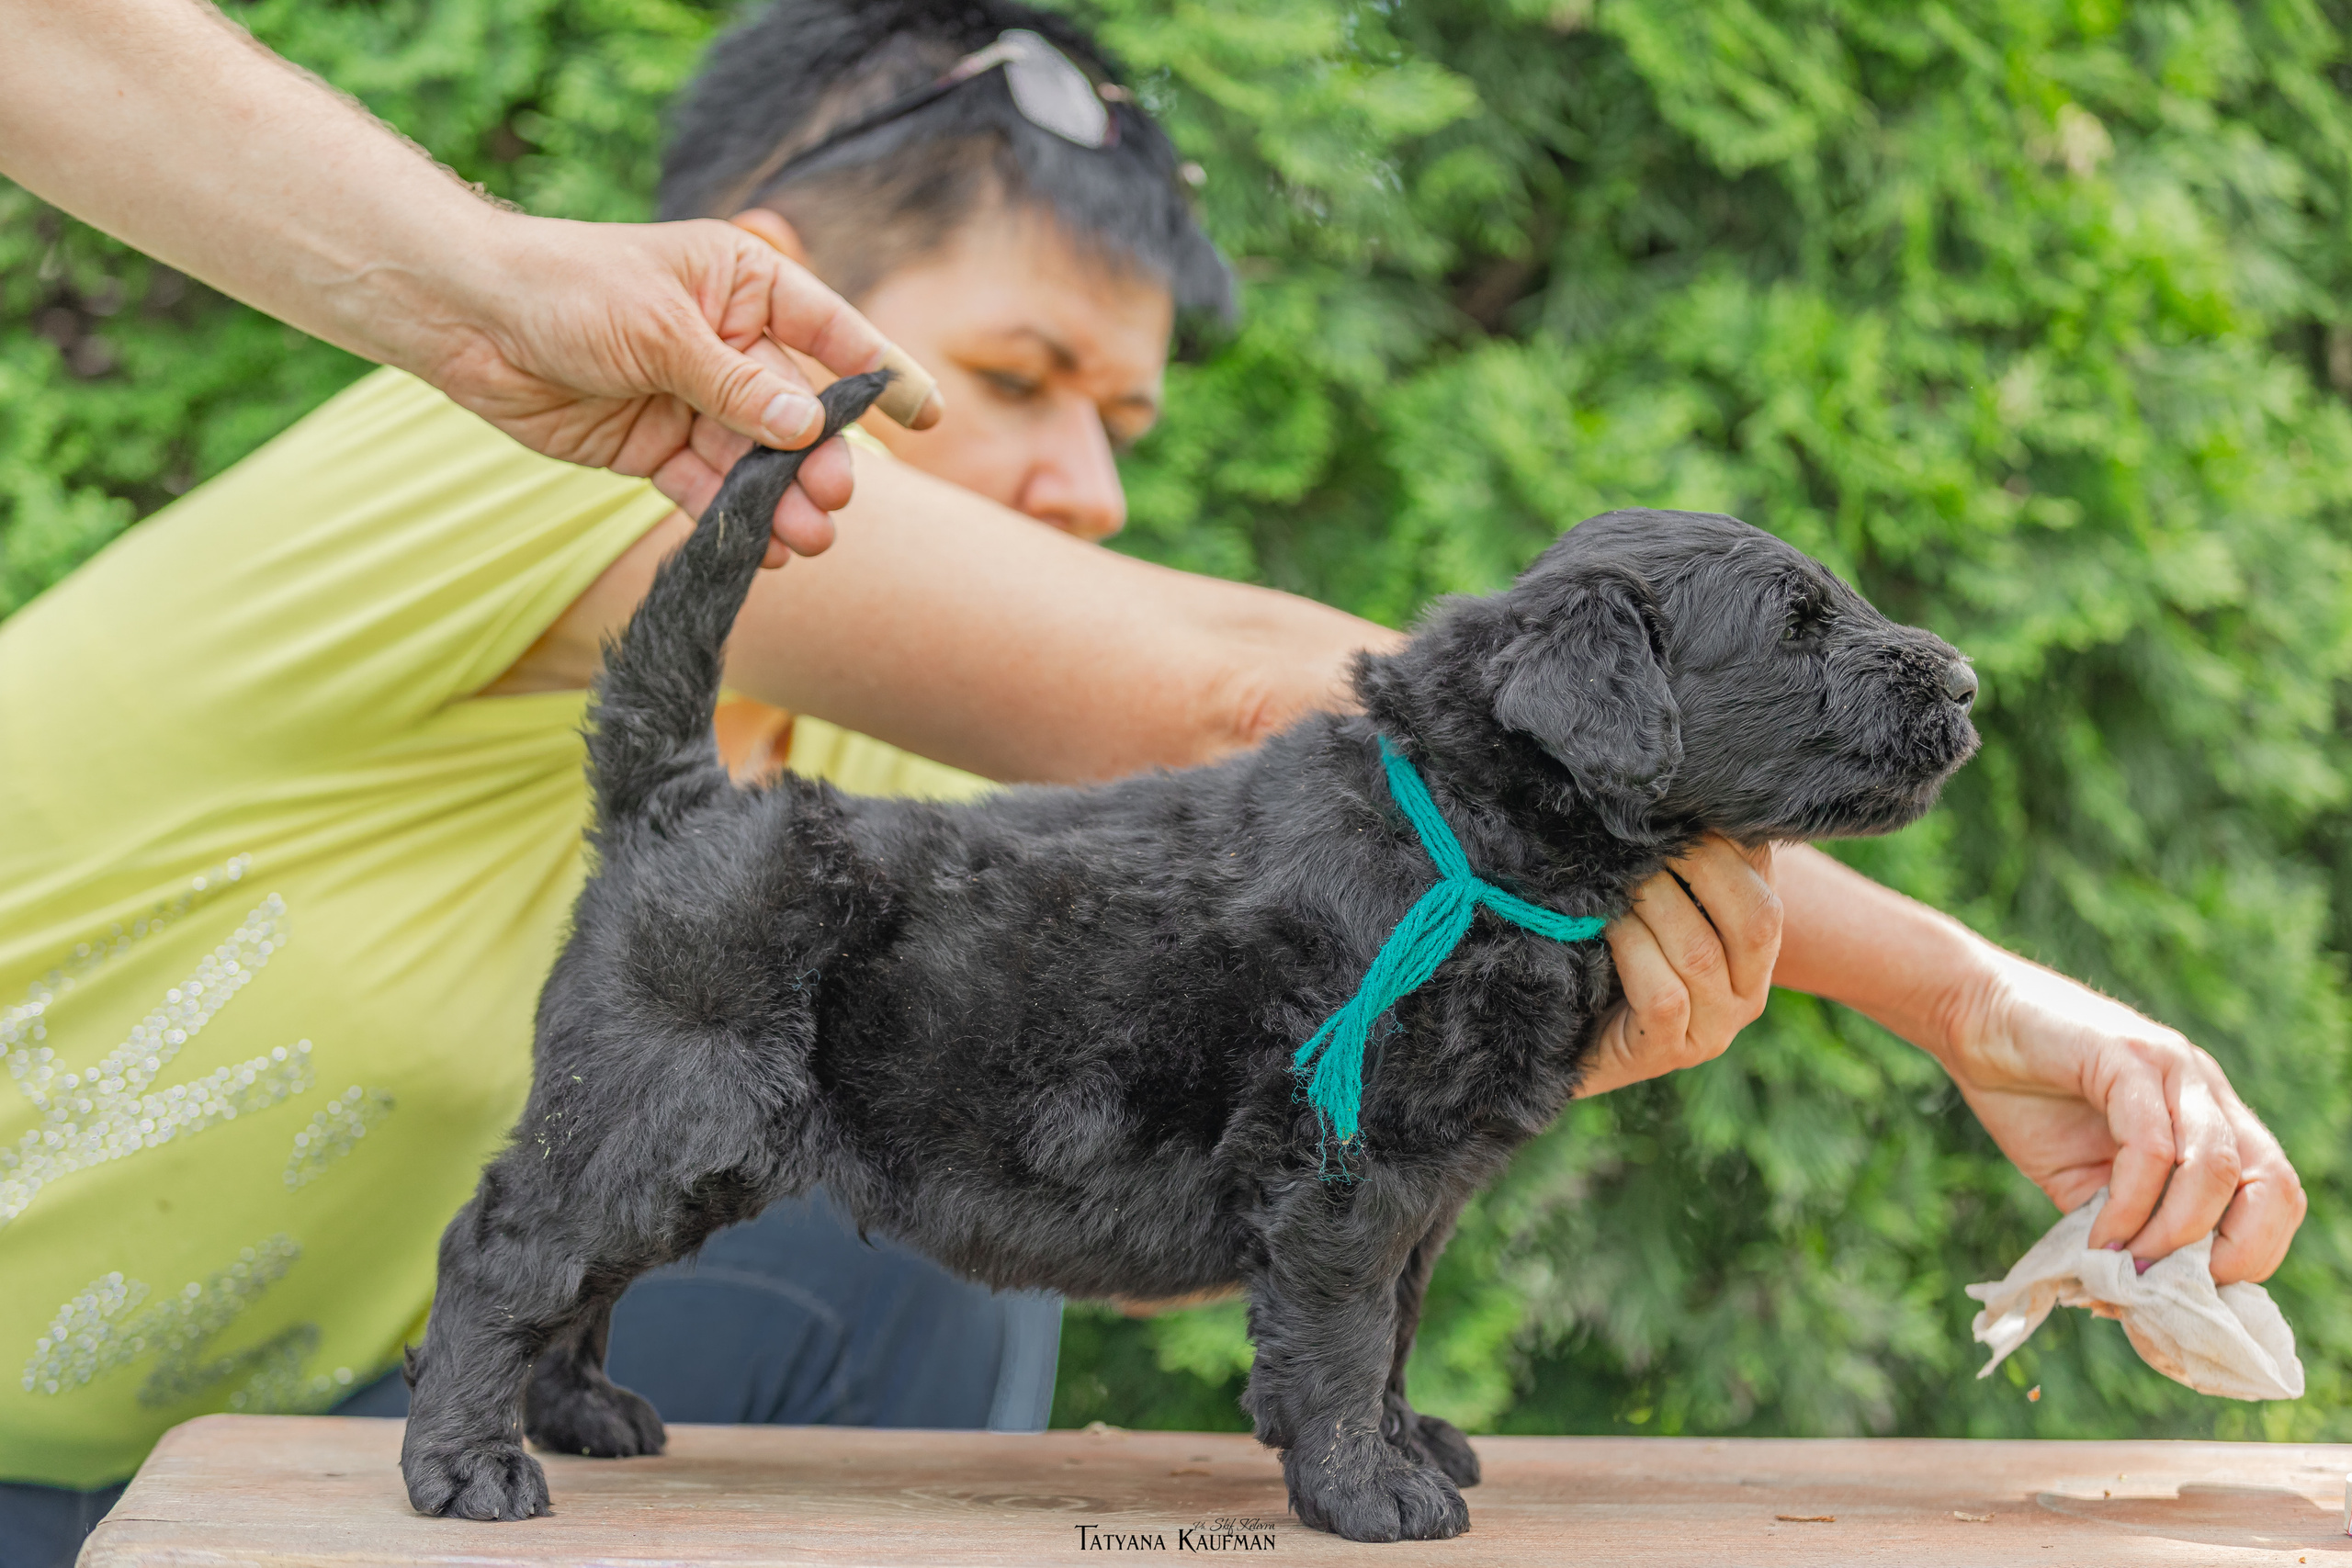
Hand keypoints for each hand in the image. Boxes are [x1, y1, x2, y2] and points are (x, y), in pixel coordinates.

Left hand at [424, 214, 936, 560]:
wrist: (467, 320)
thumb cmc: (564, 290)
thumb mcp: (659, 329)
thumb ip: (734, 384)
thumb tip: (806, 428)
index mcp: (740, 284)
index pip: (828, 330)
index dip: (877, 374)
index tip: (925, 417)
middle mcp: (725, 340)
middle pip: (793, 409)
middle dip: (818, 459)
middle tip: (837, 499)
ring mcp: (692, 397)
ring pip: (755, 459)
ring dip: (780, 501)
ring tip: (808, 541)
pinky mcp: (655, 445)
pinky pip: (707, 486)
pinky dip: (731, 518)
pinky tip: (759, 550)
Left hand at [1577, 836, 1782, 1098]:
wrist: (1564, 1039)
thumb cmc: (1614, 956)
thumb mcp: (1657, 908)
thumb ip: (1685, 870)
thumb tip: (1690, 804)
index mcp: (1758, 952)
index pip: (1770, 892)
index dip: (1734, 847)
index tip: (1684, 811)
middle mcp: (1749, 994)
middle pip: (1756, 921)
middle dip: (1701, 866)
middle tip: (1647, 835)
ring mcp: (1713, 1031)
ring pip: (1701, 955)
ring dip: (1655, 904)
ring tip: (1615, 876)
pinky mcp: (1667, 1054)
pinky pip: (1664, 997)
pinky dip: (1634, 952)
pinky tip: (1604, 926)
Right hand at [1934, 956, 2304, 1283]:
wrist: (1970, 1015)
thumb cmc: (2026, 1094)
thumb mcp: (2082, 1178)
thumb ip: (2119, 1224)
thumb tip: (2135, 1300)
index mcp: (2210, 1121)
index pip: (2276, 1199)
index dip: (2248, 1259)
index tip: (2185, 1299)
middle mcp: (2208, 1093)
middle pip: (2275, 1186)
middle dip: (2234, 1255)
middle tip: (2172, 1289)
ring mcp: (2174, 1070)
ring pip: (2218, 1170)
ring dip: (2175, 1234)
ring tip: (2127, 1265)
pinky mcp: (2127, 1057)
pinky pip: (2151, 1147)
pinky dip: (2131, 1202)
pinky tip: (2099, 1232)